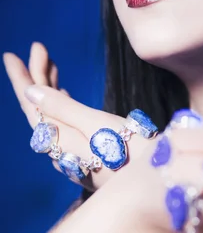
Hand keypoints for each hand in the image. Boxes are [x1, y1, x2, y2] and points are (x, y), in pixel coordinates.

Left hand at [3, 42, 142, 189]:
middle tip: (39, 48)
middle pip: (41, 110)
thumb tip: (30, 91)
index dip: (21, 79)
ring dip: (51, 89)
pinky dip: (63, 105)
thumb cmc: (133, 152)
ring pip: (54, 117)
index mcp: (61, 141)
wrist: (158, 183)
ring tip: (51, 65)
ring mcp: (74, 156)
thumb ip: (63, 107)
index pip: (31, 107)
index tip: (11, 56)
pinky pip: (66, 126)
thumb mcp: (98, 124)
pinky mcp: (88, 156)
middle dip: (38, 77)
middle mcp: (62, 151)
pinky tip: (65, 95)